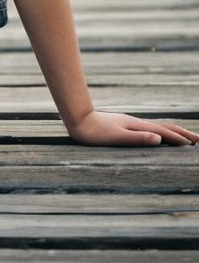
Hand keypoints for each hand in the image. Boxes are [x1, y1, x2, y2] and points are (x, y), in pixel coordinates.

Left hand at [67, 110, 198, 146]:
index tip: (196, 144)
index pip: (164, 132)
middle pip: (163, 127)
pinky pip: (145, 129)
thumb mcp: (116, 137)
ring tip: (182, 137)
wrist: (77, 119)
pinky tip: (154, 135)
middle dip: (181, 133)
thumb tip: (159, 139)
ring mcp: (129, 123)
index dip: (180, 138)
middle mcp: (136, 123)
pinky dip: (157, 132)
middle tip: (198, 139)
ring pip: (155, 127)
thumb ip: (137, 138)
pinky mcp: (122, 125)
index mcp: (138, 126)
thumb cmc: (94, 131)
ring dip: (171, 132)